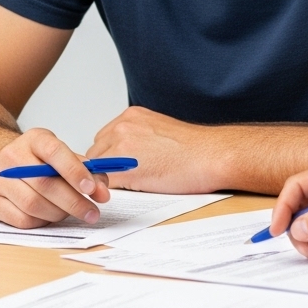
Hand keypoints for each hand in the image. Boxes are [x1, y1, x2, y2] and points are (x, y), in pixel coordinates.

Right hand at [0, 128, 109, 228]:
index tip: (92, 189)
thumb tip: (102, 191)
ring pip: (34, 205)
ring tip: (71, 212)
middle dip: (74, 201)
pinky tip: (50, 215)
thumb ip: (86, 170)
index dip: (75, 172)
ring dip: (59, 213)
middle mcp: (13, 156)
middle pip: (45, 184)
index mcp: (35, 139)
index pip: (56, 153)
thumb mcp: (62, 155)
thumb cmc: (37, 161)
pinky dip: (42, 221)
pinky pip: (22, 220)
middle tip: (92, 212)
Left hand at [86, 107, 221, 192]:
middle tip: (128, 178)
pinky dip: (114, 191)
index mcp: (132, 116)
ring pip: (97, 170)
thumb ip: (138, 138)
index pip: (104, 139)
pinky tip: (135, 190)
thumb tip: (125, 157)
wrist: (211, 155)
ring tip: (134, 185)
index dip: (111, 156)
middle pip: (96, 153)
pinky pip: (104, 184)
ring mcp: (120, 145)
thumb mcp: (160, 132)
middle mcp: (123, 126)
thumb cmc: (195, 150)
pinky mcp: (122, 168)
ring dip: (108, 179)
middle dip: (107, 167)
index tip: (122, 167)